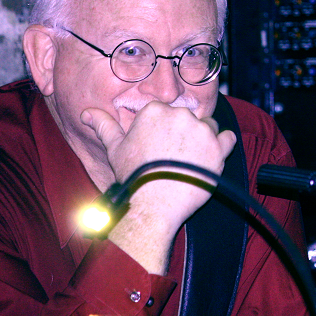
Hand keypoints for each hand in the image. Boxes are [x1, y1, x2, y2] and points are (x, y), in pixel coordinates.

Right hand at [80, 102, 236, 273]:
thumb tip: (87, 112)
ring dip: (203, 139)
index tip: (161, 147)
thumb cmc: (134, 177)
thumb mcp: (115, 149)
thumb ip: (104, 126)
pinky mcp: (219, 147)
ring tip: (191, 160)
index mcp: (156, 110)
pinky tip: (210, 158)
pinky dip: (222, 146)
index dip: (164, 130)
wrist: (154, 205)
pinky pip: (228, 138)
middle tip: (175, 157)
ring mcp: (202, 130)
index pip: (166, 113)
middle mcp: (181, 115)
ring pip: (209, 127)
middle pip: (188, 119)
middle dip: (184, 134)